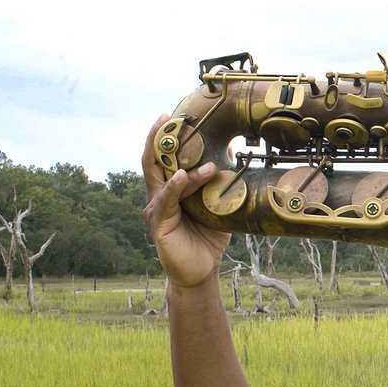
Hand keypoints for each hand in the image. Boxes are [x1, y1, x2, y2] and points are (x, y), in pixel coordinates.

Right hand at [141, 115, 230, 288]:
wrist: (201, 270)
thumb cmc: (208, 237)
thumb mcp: (216, 205)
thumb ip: (219, 183)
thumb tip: (235, 155)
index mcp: (170, 189)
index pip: (163, 158)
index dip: (164, 137)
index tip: (170, 116)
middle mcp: (159, 195)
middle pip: (152, 161)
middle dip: (157, 138)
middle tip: (166, 118)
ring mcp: (156, 209)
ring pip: (163, 178)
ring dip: (179, 163)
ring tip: (193, 149)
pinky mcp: (158, 224)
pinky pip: (167, 200)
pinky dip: (175, 186)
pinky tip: (182, 176)